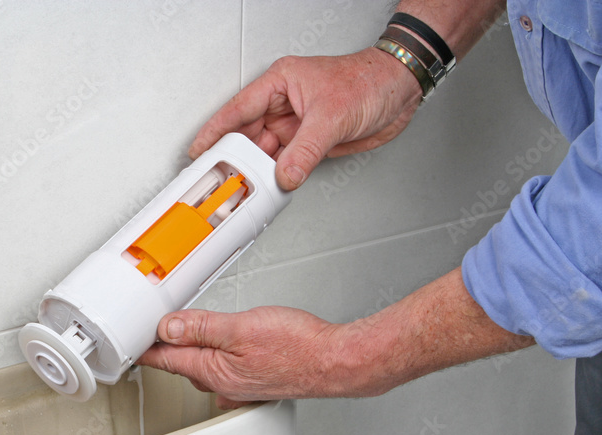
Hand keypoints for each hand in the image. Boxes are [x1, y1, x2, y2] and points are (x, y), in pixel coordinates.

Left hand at [136, 307, 356, 408]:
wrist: (336, 362)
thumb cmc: (298, 347)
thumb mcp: (240, 327)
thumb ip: (201, 327)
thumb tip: (168, 327)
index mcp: (212, 371)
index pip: (164, 360)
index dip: (142, 348)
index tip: (124, 344)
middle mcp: (222, 385)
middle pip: (182, 363)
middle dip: (168, 344)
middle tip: (155, 325)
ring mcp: (239, 387)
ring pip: (204, 365)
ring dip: (194, 349)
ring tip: (187, 330)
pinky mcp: (254, 382)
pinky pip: (224, 369)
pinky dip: (217, 356)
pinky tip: (225, 345)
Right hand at [189, 48, 421, 189]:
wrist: (402, 91)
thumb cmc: (370, 81)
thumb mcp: (332, 115)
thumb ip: (306, 150)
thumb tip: (284, 175)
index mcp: (281, 83)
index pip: (238, 109)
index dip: (216, 131)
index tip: (199, 149)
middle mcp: (284, 104)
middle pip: (247, 135)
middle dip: (236, 157)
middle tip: (221, 178)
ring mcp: (295, 125)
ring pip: (265, 153)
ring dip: (258, 171)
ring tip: (246, 187)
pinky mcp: (308, 143)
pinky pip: (285, 163)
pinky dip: (278, 177)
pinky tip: (272, 187)